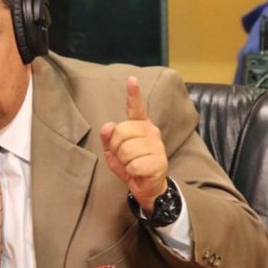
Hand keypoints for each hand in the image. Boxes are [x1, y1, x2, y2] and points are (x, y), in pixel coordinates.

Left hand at [100, 76, 168, 212]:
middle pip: (121, 132)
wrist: (147, 187)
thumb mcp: (113, 152)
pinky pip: (134, 165)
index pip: (136, 108)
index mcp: (140, 126)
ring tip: (133, 164)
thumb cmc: (130, 165)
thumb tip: (108, 126)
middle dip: (117, 148)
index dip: (133, 94)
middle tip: (125, 157)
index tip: (131, 79)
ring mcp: (157, 146)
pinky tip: (139, 173)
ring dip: (124, 162)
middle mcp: (151, 131)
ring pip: (127, 150)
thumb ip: (108, 138)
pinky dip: (131, 172)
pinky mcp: (160, 161)